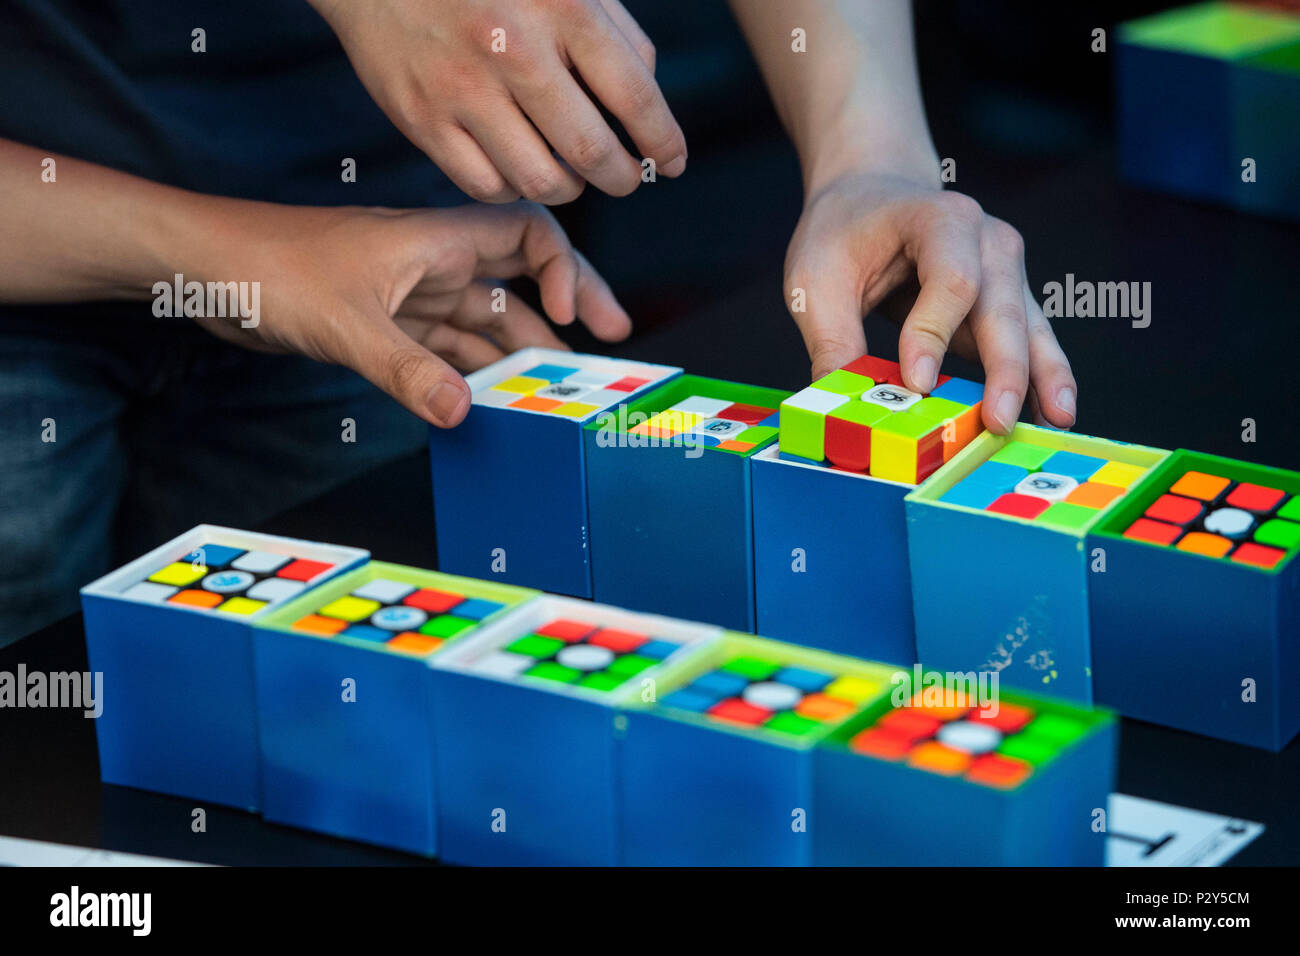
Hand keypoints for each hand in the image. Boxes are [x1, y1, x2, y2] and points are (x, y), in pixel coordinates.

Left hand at [187, 201, 629, 426]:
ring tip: (557, 391)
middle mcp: (435, 263)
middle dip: (566, 312)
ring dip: (521, 353)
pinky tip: (493, 399)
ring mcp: (414, 294)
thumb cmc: (270, 268)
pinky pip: (450, 348)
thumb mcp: (346, 323)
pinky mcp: (390, 323)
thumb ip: (406, 369)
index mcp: (436, 239)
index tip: (570, 315)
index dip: (562, 268)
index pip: (527, 233)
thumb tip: (463, 411)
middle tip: (608, 348)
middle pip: (522, 280)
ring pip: (488, 321)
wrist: (209, 271)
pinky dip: (474, 372)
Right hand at [309, 0, 686, 202]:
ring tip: (572, 175)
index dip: (663, 141)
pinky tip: (519, 169)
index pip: (635, 97)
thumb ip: (615, 34)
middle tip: (626, 179)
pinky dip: (513, 189)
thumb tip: (652, 104)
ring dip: (570, 190)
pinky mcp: (423, 119)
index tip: (672, 163)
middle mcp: (514, 50)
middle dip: (622, 178)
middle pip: (591, 152)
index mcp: (562, 8)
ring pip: (541, 181)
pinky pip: (487, 187)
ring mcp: (464, 89)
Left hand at [783, 170, 1075, 432]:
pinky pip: (1031, 341)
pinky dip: (1043, 376)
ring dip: (1041, 377)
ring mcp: (1005, 271)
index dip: (934, 333)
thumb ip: (830, 340)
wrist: (872, 192)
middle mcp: (988, 241)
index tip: (916, 383)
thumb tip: (837, 406)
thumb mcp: (814, 280)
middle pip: (1002, 309)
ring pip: (1029, 328)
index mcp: (939, 219)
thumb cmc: (842, 233)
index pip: (950, 280)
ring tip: (1056, 421)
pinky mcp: (1008, 301)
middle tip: (996, 420)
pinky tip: (1054, 413)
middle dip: (1003, 369)